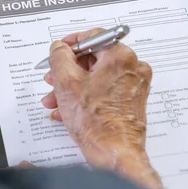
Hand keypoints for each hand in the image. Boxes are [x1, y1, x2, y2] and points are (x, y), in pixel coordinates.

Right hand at [41, 29, 162, 188]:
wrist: (114, 152)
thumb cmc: (96, 122)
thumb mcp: (66, 82)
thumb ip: (59, 56)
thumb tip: (59, 48)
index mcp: (120, 56)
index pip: (93, 36)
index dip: (70, 43)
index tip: (59, 50)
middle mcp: (132, 67)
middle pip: (94, 58)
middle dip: (68, 70)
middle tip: (53, 78)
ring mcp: (134, 85)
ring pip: (96, 76)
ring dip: (72, 85)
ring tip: (55, 98)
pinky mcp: (131, 100)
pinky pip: (104, 89)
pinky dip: (85, 95)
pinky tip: (67, 108)